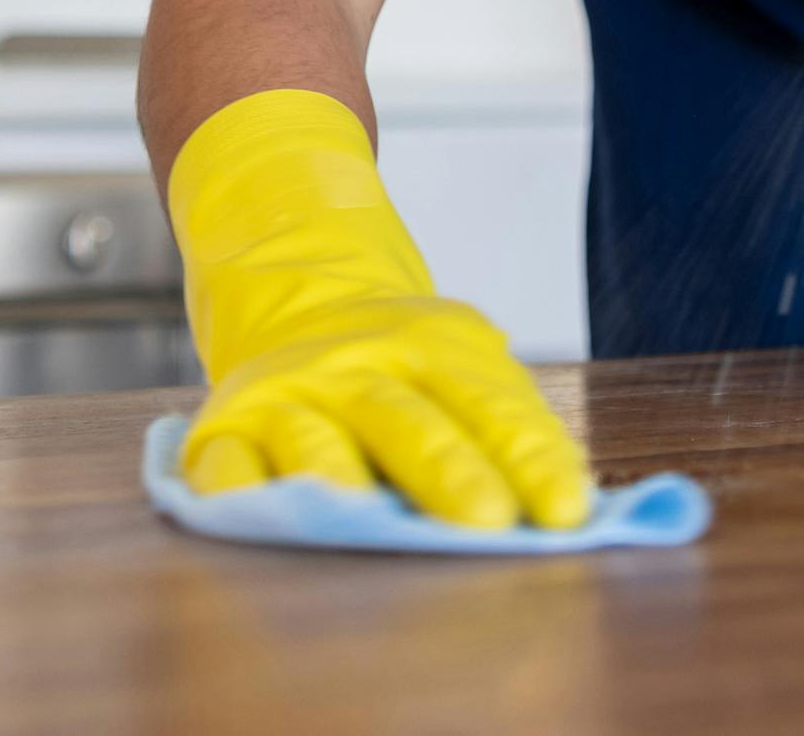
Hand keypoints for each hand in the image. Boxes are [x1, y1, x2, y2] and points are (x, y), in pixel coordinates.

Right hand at [168, 90, 596, 530]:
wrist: (288, 283)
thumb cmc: (396, 358)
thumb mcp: (461, 362)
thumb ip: (512, 427)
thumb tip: (576, 503)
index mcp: (435, 353)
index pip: (493, 410)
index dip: (532, 461)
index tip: (567, 513)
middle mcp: (362, 372)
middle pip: (409, 424)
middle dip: (448, 472)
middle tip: (486, 520)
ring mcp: (291, 395)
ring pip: (313, 436)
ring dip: (336, 473)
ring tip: (357, 509)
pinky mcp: (229, 424)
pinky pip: (227, 459)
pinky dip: (234, 486)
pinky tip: (248, 509)